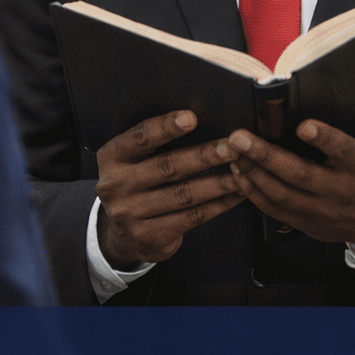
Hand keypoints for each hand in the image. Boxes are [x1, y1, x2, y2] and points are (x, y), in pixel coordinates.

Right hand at [95, 110, 243, 268]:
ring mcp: (130, 215)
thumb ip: (155, 143)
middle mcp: (116, 185)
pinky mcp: (149, 237)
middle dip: (204, 156)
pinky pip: (192, 218)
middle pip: (167, 167)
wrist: (121, 234)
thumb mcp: (132, 160)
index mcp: (112, 157)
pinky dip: (219, 204)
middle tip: (232, 147)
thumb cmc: (137, 183)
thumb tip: (199, 119)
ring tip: (242, 170)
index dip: (166, 127)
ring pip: (184, 195)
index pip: (140, 138)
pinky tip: (237, 193)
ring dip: (218, 182)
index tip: (192, 118)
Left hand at [227, 81, 354, 252]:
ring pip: (282, 195)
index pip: (343, 151)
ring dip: (253, 174)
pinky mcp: (307, 224)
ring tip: (233, 152)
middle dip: (266, 156)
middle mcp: (341, 191)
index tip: (303, 125)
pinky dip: (254, 193)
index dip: (324, 139)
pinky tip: (238, 174)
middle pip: (301, 175)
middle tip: (239, 136)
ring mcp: (322, 211)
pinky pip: (275, 211)